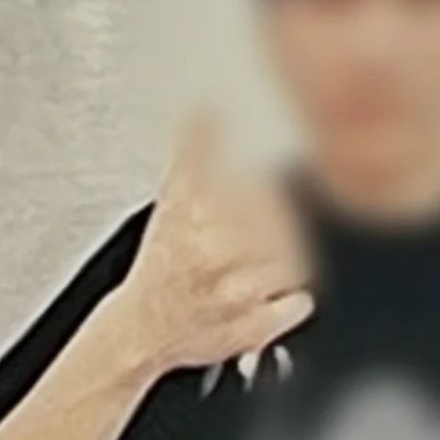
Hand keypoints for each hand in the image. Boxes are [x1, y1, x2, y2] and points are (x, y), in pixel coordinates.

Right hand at [123, 112, 313, 370]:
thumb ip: (194, 151)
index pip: (262, 190)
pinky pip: (298, 304)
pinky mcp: (252, 329)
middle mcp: (217, 253)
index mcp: (199, 213)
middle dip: (278, 229)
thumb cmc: (163, 262)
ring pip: (294, 262)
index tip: (259, 200)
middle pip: (284, 227)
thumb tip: (204, 109)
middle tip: (256, 239)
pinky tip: (273, 296)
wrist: (141, 328)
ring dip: (287, 262)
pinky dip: (292, 300)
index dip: (267, 195)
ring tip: (262, 266)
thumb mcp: (172, 199)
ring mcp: (236, 294)